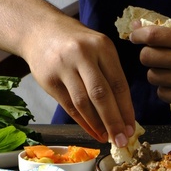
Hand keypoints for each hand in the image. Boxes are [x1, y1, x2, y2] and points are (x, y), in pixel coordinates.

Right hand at [20, 20, 135, 146]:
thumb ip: (109, 72)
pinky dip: (82, 121)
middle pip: (101, 94)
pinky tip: (91, 130)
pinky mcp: (49, 79)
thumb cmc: (75, 42)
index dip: (126, 109)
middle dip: (113, 121)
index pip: (118, 83)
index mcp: (102, 46)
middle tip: (122, 140)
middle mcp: (83, 55)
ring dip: (97, 124)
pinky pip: (69, 105)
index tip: (131, 128)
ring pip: (83, 103)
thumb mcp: (97, 47)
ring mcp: (64, 67)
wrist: (40, 30)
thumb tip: (123, 111)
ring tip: (106, 138)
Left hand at [129, 24, 170, 112]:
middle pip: (146, 57)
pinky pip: (161, 93)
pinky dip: (165, 89)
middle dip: (147, 56)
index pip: (153, 35)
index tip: (134, 37)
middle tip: (156, 57)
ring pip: (152, 76)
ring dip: (157, 73)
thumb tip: (137, 27)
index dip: (138, 35)